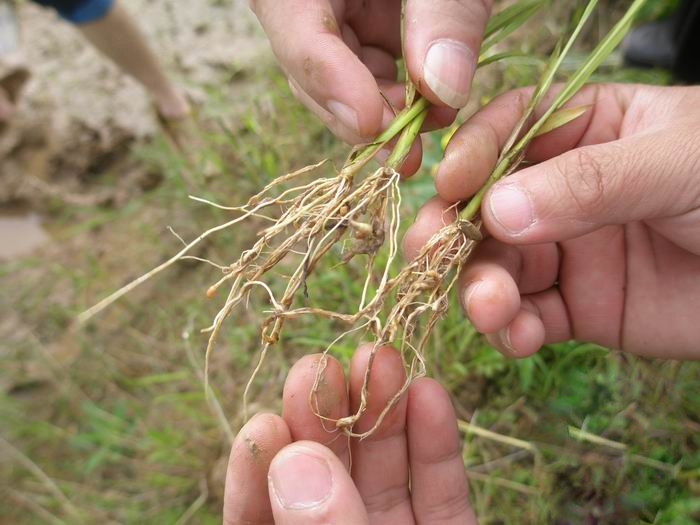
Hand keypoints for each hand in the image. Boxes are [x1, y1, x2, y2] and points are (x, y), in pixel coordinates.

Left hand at [224, 344, 475, 523]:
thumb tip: (294, 460)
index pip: (260, 522)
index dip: (256, 474)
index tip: (263, 422)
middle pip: (326, 480)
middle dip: (325, 419)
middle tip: (323, 365)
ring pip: (385, 476)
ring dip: (383, 412)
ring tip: (379, 356)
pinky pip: (441, 492)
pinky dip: (437, 444)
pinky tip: (429, 391)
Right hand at [249, 0, 490, 146]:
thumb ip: (447, 12)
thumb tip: (444, 93)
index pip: (292, 21)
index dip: (326, 77)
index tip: (370, 124)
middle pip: (306, 61)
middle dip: (356, 110)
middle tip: (404, 153)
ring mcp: (332, 6)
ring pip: (337, 73)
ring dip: (382, 109)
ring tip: (430, 124)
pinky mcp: (361, 19)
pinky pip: (367, 65)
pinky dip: (398, 92)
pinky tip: (431, 103)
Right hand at [404, 84, 699, 358]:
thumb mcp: (679, 165)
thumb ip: (591, 182)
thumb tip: (495, 209)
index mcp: (587, 128)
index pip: (511, 128)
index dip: (474, 153)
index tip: (451, 184)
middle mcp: (564, 188)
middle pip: (487, 205)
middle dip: (455, 231)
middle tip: (430, 255)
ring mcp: (567, 249)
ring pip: (498, 265)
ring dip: (481, 288)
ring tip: (490, 309)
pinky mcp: (577, 307)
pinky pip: (527, 316)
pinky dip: (511, 329)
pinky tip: (517, 337)